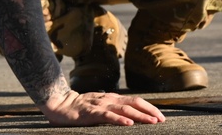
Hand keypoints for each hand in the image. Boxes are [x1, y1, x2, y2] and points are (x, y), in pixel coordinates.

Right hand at [40, 90, 165, 126]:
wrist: (58, 103)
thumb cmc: (79, 108)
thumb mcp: (99, 107)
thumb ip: (112, 110)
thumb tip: (131, 117)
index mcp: (111, 99)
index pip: (134, 100)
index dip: (149, 107)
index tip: (161, 116)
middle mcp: (107, 99)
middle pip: (133, 102)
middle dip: (150, 110)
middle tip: (162, 119)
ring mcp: (99, 105)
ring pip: (123, 108)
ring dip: (140, 115)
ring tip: (152, 121)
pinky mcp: (90, 113)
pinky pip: (107, 115)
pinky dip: (119, 119)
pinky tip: (128, 123)